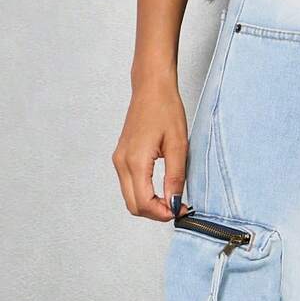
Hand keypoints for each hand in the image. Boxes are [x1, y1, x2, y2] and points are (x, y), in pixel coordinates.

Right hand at [112, 73, 187, 219]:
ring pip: (130, 198)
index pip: (144, 203)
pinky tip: (161, 190)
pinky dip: (144, 194)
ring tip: (171, 198)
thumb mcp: (178, 146)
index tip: (180, 209)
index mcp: (135, 161)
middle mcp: (122, 163)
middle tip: (177, 206)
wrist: (151, 88)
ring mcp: (119, 160)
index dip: (163, 213)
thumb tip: (173, 203)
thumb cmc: (165, 109)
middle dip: (156, 212)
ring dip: (150, 205)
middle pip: (133, 206)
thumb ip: (175, 178)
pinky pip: (129, 186)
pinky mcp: (121, 157)